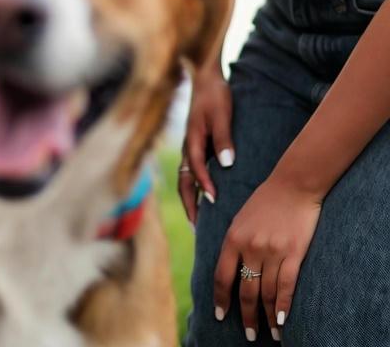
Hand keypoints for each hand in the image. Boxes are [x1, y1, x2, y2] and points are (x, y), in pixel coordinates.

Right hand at [179, 63, 234, 222]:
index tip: (214, 201)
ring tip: (198, 220)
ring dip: (190, 199)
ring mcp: (189, 146)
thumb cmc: (214, 95)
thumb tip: (226, 164)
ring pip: (185, 178)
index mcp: (192, 139)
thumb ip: (224, 139)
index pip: (196, 168)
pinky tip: (204, 197)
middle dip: (190, 204)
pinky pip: (191, 172)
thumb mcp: (222, 115)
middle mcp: (187, 146)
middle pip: (184, 181)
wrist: (205, 78)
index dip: (205, 185)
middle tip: (197, 227)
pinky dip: (194, 188)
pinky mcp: (195, 145)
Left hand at [213, 171, 321, 340]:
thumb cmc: (266, 199)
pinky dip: (283, 306)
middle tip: (248, 334)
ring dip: (266, 317)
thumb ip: (233, 240)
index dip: (221, 299)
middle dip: (246, 316)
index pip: (222, 276)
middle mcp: (251, 247)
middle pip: (246, 291)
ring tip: (269, 333)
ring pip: (267, 293)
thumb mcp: (240, 216)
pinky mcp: (293, 253)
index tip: (220, 315)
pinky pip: (287, 286)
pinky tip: (281, 320)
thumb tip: (226, 264)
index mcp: (234, 237)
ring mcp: (272, 251)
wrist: (294, 184)